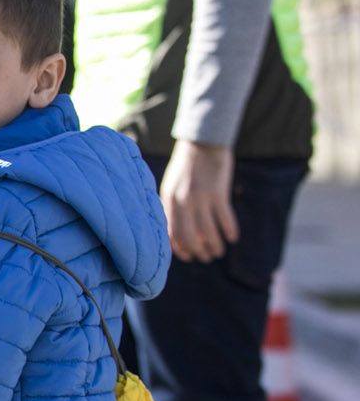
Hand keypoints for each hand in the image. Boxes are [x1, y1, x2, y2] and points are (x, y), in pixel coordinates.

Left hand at [159, 140, 236, 262]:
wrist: (202, 142)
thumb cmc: (186, 168)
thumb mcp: (171, 187)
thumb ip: (172, 208)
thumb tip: (177, 235)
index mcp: (168, 200)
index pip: (171, 232)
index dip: (179, 248)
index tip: (188, 256)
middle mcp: (182, 201)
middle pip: (189, 235)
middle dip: (197, 250)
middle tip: (205, 257)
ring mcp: (200, 196)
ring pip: (208, 230)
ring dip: (214, 244)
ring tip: (219, 251)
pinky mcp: (218, 191)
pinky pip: (224, 217)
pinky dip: (229, 230)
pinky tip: (232, 238)